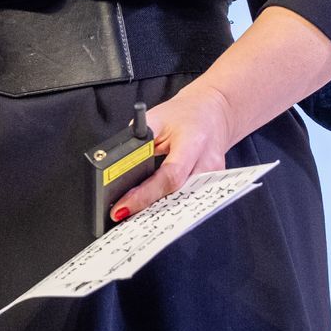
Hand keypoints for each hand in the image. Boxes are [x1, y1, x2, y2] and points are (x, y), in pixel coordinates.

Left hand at [109, 81, 237, 222]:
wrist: (212, 112)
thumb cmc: (183, 115)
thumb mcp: (156, 118)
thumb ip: (138, 141)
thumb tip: (117, 166)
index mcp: (193, 143)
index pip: (170, 176)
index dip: (144, 195)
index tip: (122, 207)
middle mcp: (208, 163)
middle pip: (177, 195)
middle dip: (148, 209)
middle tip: (122, 217)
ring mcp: (213, 177)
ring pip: (183, 202)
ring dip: (157, 211)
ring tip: (132, 218)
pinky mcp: (212, 185)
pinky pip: (187, 199)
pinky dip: (168, 206)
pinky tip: (151, 211)